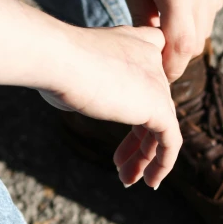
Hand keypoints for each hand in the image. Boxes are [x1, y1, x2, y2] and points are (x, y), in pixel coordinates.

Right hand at [39, 25, 181, 188]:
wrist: (57, 58)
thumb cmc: (53, 63)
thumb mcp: (72, 67)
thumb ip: (87, 80)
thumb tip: (77, 95)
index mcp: (133, 42)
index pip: (151, 66)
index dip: (142, 96)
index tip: (129, 119)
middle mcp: (150, 59)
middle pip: (153, 104)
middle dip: (137, 139)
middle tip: (118, 162)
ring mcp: (157, 82)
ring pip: (161, 125)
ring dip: (144, 156)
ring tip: (127, 179)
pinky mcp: (158, 106)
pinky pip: (170, 141)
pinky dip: (162, 163)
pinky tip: (150, 182)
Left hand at [113, 0, 222, 81]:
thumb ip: (141, 14)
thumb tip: (151, 44)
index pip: (181, 45)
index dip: (170, 67)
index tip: (158, 78)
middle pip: (196, 39)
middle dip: (178, 53)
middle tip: (157, 60)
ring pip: (206, 22)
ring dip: (187, 32)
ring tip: (163, 28)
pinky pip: (213, 2)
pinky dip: (197, 12)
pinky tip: (177, 2)